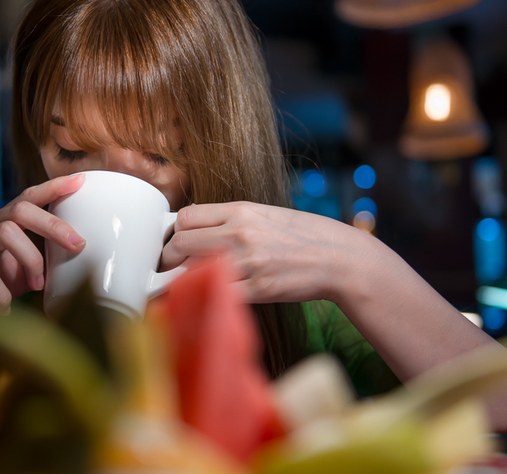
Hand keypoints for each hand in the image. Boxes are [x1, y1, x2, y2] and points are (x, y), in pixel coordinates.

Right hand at [0, 173, 85, 338]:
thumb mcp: (23, 274)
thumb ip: (45, 261)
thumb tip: (83, 257)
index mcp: (0, 224)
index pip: (27, 198)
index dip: (53, 188)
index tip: (80, 181)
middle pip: (20, 209)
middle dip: (53, 225)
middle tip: (78, 245)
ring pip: (4, 232)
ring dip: (30, 259)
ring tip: (38, 285)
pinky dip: (0, 292)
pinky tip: (5, 307)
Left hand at [160, 201, 368, 303]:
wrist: (337, 257)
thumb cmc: (302, 235)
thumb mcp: (264, 214)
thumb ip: (230, 219)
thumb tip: (195, 227)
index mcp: (240, 210)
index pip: (186, 217)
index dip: (174, 232)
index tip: (174, 243)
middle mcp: (240, 232)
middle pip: (180, 243)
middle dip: (169, 258)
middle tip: (169, 268)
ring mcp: (248, 261)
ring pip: (192, 269)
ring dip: (183, 279)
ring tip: (186, 283)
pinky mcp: (257, 288)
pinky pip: (215, 293)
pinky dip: (205, 296)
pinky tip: (206, 296)